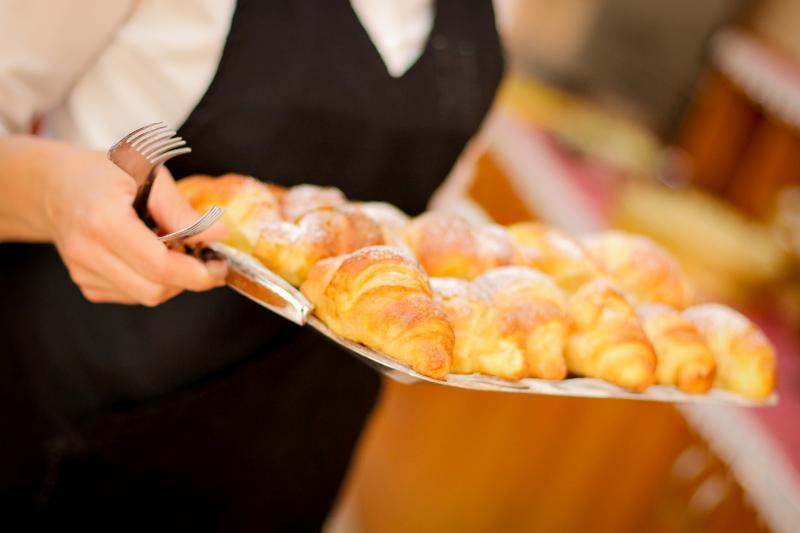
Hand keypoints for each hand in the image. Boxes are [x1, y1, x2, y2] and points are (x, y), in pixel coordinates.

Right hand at [41, 143, 226, 305]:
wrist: (54, 185)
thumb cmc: (103, 172)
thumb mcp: (146, 172)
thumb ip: (181, 209)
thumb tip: (218, 234)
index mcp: (104, 220)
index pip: (158, 265)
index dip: (195, 272)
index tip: (219, 265)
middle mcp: (87, 251)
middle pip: (154, 289)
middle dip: (188, 279)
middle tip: (206, 258)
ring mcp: (82, 271)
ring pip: (145, 296)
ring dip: (171, 280)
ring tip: (174, 248)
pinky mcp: (85, 283)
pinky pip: (132, 294)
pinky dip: (151, 280)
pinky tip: (149, 255)